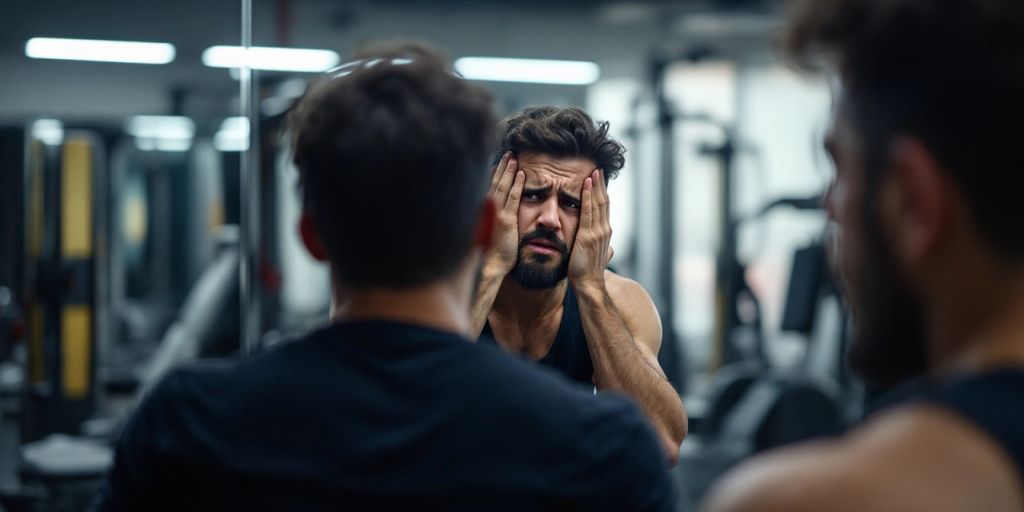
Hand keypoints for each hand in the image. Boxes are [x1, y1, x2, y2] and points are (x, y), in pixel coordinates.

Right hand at [485, 152, 524, 276]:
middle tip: (508, 153)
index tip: (499, 162)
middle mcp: (488, 209)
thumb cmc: (493, 250)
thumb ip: (492, 217)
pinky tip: (522, 174)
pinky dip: (517, 185)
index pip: (490, 187)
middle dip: (502, 167)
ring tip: (513, 158)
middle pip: (495, 182)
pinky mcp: (506, 219)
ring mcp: (496, 213)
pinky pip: (513, 198)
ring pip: (503, 186)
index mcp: (485, 210)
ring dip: (508, 171)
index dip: (495, 174)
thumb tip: (496, 209)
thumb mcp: (491, 230)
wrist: (492, 264)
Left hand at [568, 169, 612, 290]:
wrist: (589, 285)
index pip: (605, 208)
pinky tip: (585, 184)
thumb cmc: (589, 273)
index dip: (602, 193)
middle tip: (598, 168)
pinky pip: (587, 211)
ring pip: (598, 203)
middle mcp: (604, 230)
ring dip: (595, 186)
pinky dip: (587, 196)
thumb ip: (605, 251)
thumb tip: (611, 251)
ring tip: (593, 171)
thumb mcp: (599, 258)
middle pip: (604, 201)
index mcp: (605, 233)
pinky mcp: (587, 235)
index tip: (599, 180)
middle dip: (601, 184)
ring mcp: (597, 232)